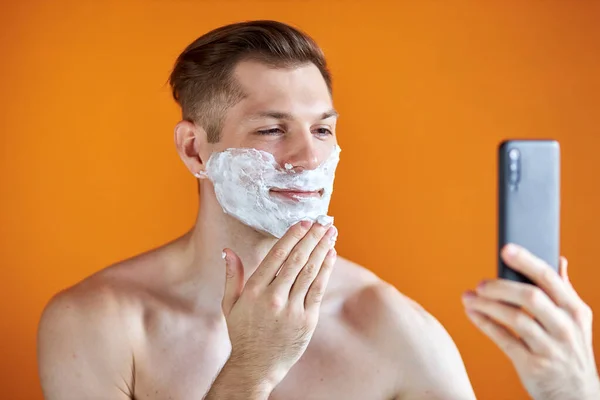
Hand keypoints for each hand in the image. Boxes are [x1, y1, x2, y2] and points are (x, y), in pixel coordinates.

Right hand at [221, 220, 336, 390]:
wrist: (256, 366)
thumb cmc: (243, 333)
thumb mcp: (229, 304)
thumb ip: (232, 275)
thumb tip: (227, 250)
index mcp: (254, 290)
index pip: (277, 255)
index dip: (292, 236)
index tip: (304, 222)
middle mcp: (273, 297)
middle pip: (297, 259)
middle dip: (312, 237)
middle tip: (323, 222)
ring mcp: (292, 309)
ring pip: (310, 271)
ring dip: (322, 249)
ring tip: (331, 233)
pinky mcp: (307, 320)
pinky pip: (318, 290)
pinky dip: (326, 270)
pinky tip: (331, 255)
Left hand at [462, 244, 599, 399]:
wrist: (577, 396)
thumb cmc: (570, 351)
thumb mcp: (577, 321)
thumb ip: (565, 290)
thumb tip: (560, 260)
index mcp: (575, 310)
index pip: (549, 278)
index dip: (526, 261)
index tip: (506, 249)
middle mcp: (565, 327)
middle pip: (530, 297)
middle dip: (501, 286)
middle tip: (480, 284)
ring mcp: (549, 347)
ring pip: (515, 318)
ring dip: (487, 305)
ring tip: (469, 298)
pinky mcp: (532, 365)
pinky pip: (504, 339)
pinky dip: (485, 324)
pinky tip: (472, 313)